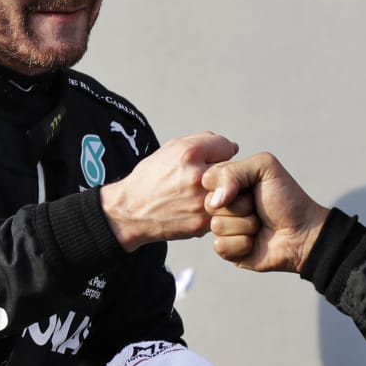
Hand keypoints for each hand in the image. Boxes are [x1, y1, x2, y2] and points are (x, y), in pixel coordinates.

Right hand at [100, 132, 238, 250]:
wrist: (131, 212)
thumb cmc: (152, 178)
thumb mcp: (171, 149)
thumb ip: (204, 141)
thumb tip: (233, 148)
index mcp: (189, 153)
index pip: (227, 146)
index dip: (218, 152)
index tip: (207, 160)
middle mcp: (198, 177)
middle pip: (232, 170)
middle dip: (222, 174)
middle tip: (206, 179)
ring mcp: (201, 202)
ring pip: (232, 194)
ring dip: (224, 194)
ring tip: (202, 194)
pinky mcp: (202, 224)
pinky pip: (223, 212)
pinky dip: (215, 210)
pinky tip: (196, 209)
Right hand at [202, 152, 327, 272]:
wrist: (303, 232)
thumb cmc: (286, 198)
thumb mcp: (264, 167)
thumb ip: (233, 171)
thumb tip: (214, 201)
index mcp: (228, 182)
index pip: (207, 179)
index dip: (227, 184)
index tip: (249, 186)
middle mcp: (223, 204)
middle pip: (209, 204)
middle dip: (240, 206)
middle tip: (257, 206)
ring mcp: (224, 228)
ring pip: (216, 226)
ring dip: (246, 225)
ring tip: (260, 224)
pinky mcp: (227, 250)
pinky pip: (220, 246)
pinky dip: (243, 244)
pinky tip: (255, 242)